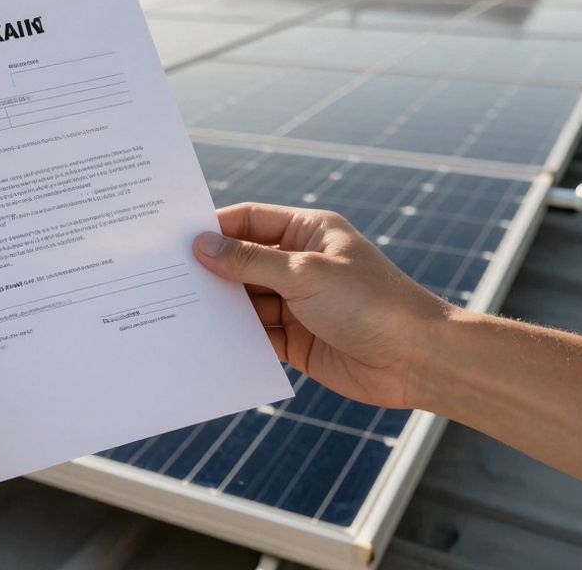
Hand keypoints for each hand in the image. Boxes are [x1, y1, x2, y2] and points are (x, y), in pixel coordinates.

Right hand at [193, 203, 454, 408]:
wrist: (418, 360)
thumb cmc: (371, 303)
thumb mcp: (304, 273)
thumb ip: (249, 262)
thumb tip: (201, 246)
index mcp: (307, 232)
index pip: (248, 222)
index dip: (213, 229)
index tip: (174, 240)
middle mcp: (299, 264)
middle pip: (241, 262)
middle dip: (209, 270)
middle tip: (163, 277)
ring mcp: (296, 303)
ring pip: (244, 300)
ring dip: (218, 306)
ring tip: (175, 310)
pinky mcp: (296, 340)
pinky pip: (254, 334)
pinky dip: (232, 336)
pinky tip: (203, 339)